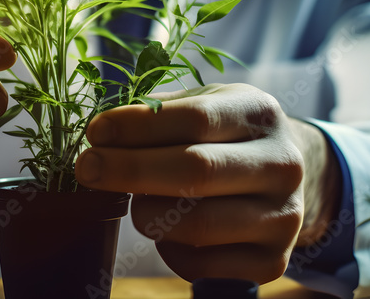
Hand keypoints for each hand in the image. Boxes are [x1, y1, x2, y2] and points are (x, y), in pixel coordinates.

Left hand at [76, 83, 337, 282]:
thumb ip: (158, 113)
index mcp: (261, 114)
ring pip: (195, 224)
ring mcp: (283, 218)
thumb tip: (102, 136)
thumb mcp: (204, 104)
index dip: (138, 126)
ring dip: (147, 212)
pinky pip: (199, 264)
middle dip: (130, 170)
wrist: (280, 178)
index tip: (96, 132)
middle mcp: (282, 165)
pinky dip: (167, 247)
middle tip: (86, 168)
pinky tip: (168, 227)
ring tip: (136, 199)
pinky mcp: (272, 263)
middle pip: (196, 171)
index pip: (195, 118)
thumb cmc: (223, 135)